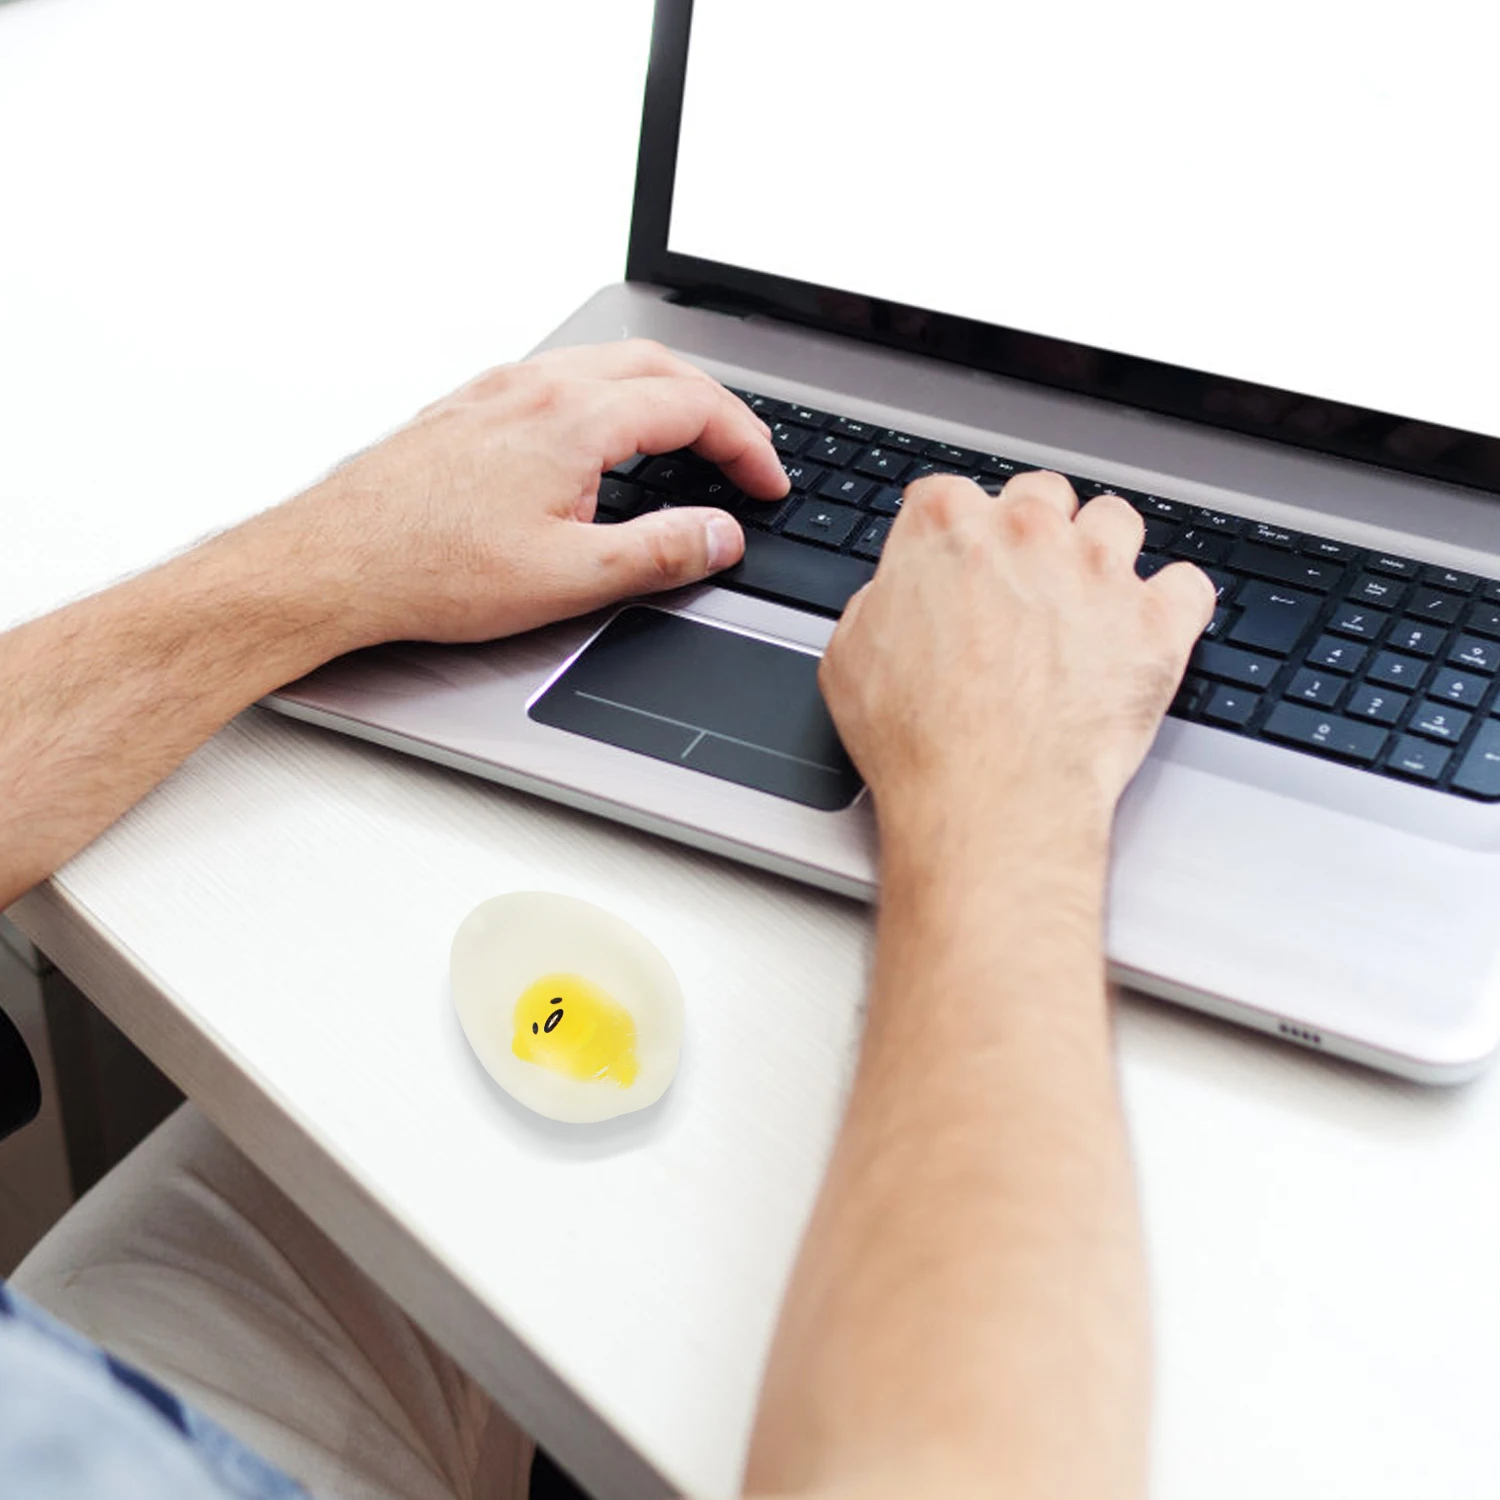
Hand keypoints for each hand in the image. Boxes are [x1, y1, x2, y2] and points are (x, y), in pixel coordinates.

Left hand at [265, 340, 787, 646]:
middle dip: (718, 408)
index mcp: (573, 420)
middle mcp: (537, 387)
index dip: (748, 445)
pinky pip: (563, 377)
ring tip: (692, 444)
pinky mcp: (472, 407)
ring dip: (666, 395)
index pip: (695, 405)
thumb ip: (660, 552)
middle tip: (745, 458)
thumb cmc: (430, 569)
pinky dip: (613, 398)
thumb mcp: (568, 579)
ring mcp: (499, 390)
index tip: (767, 484)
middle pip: (659, 367)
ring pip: (609, 364)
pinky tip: (605, 440)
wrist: (334, 562)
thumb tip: (721, 536)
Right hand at [818, 471, 1213, 848]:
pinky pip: (1187, 585)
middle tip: (1020, 583)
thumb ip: (878, 605)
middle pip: (1039, 494)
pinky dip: (1171, 604)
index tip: (954, 561)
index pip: (948, 494)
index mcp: (945, 527)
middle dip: (1030, 530)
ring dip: (1102, 551)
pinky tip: (1147, 629)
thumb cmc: (918, 739)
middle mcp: (1027, 532)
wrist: (988, 798)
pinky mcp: (1155, 621)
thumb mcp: (850, 659)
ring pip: (1115, 520)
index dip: (949, 533)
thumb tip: (894, 599)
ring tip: (1088, 598)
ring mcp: (1098, 571)